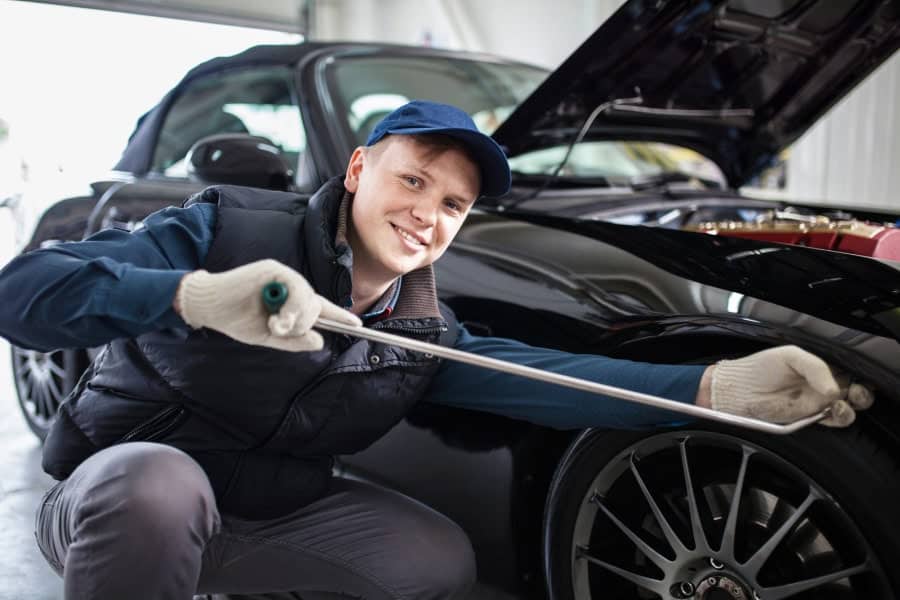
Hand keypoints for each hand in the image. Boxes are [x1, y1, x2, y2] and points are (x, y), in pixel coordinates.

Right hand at [175, 259, 360, 351]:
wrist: (207, 306)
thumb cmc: (234, 319)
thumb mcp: (267, 336)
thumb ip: (293, 340)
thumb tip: (319, 341)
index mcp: (290, 301)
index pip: (320, 308)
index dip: (339, 315)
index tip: (357, 324)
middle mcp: (290, 286)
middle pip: (315, 306)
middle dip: (303, 324)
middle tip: (279, 329)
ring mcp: (283, 275)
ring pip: (309, 298)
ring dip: (295, 318)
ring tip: (274, 323)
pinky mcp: (273, 269)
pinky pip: (296, 287)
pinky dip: (289, 305)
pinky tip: (275, 313)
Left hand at [707, 345, 873, 426]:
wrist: (740, 389)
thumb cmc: (759, 368)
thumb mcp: (790, 356)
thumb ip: (815, 368)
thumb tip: (833, 390)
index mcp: (818, 367)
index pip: (847, 371)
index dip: (858, 375)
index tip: (858, 377)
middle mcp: (820, 384)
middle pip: (853, 391)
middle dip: (861, 394)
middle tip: (855, 392)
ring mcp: (816, 402)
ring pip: (847, 408)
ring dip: (850, 408)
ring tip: (838, 403)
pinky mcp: (808, 417)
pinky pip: (831, 420)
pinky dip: (838, 417)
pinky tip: (831, 410)